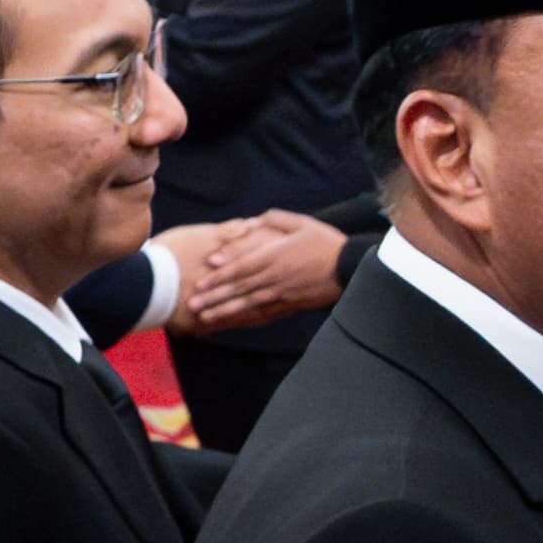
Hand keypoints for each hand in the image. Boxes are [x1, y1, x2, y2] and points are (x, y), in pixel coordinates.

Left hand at [173, 210, 351, 335]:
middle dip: (214, 297)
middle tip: (192, 304)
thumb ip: (272, 219)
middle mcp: (273, 277)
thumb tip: (249, 223)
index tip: (204, 276)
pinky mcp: (288, 304)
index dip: (221, 272)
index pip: (242, 265)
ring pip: (246, 303)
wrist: (349, 268)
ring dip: (224, 310)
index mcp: (275, 255)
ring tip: (204, 317)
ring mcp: (280, 293)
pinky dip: (246, 318)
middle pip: (238, 288)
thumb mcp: (300, 222)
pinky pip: (263, 313)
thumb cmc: (325, 242)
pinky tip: (232, 322)